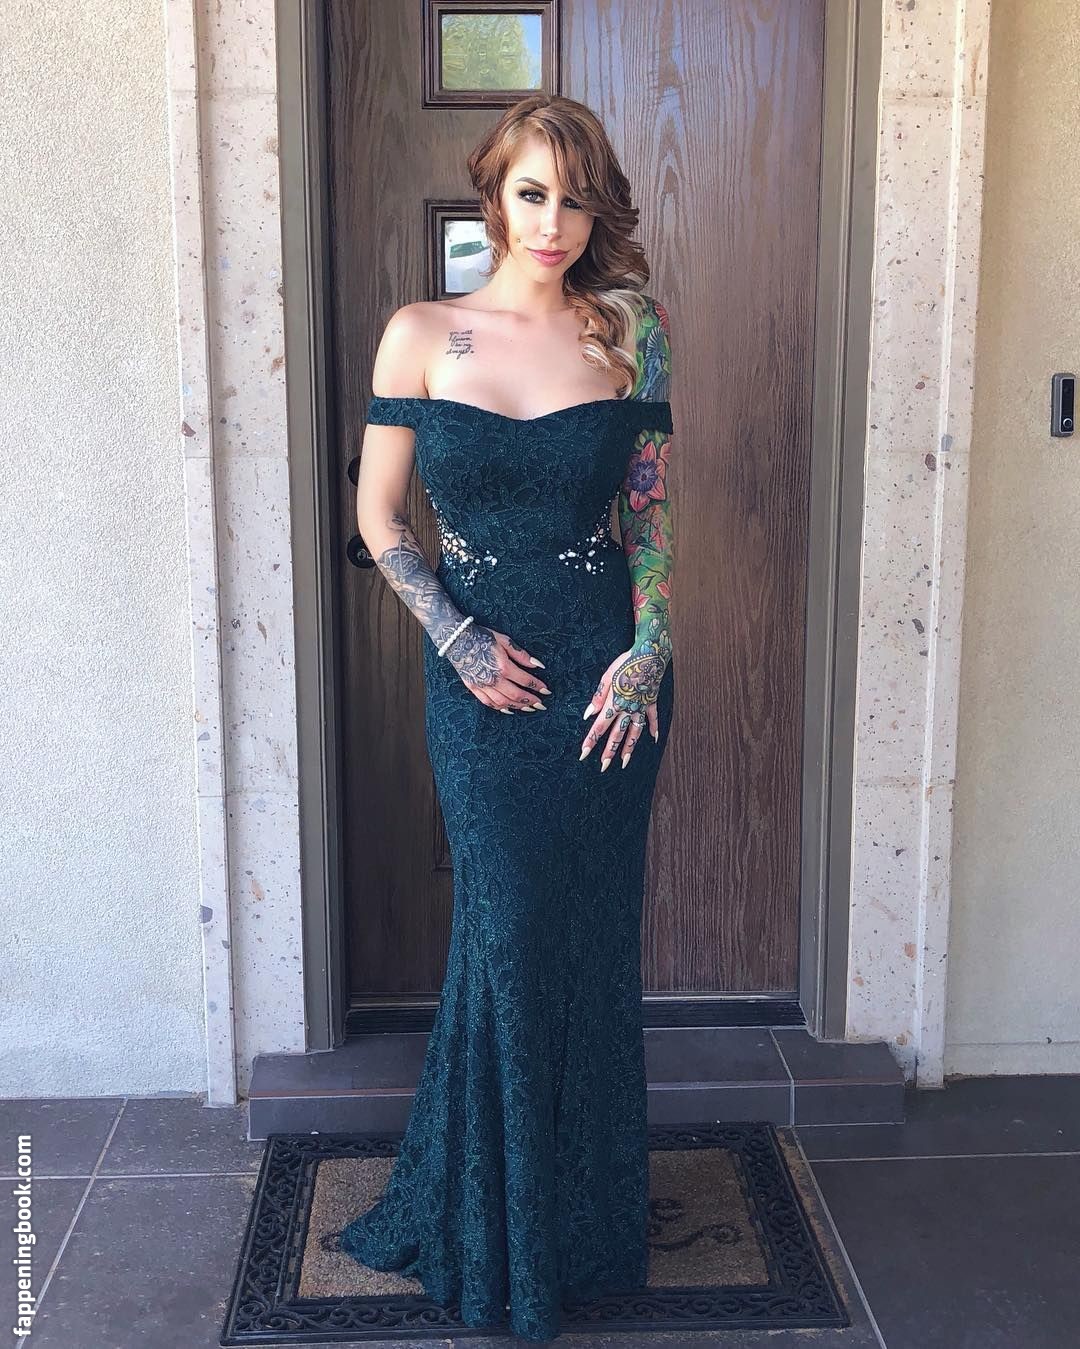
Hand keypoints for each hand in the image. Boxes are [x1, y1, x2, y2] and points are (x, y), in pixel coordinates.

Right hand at [444, 623, 550, 712]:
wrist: (457, 639)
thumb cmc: (482, 637)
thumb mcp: (505, 641)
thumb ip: (521, 655)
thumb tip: (537, 665)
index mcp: (503, 666)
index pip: (526, 681)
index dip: (538, 686)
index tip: (547, 691)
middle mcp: (493, 679)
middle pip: (516, 695)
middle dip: (531, 701)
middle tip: (542, 705)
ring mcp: (482, 686)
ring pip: (504, 702)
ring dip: (518, 707)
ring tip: (529, 708)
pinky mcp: (473, 688)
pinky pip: (488, 703)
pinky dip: (500, 708)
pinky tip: (509, 709)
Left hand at [579, 629, 670, 769]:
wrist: (650, 653)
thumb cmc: (625, 662)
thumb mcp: (607, 676)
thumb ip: (598, 697)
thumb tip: (588, 714)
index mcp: (615, 703)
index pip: (600, 726)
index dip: (591, 741)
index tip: (583, 754)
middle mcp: (628, 708)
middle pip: (617, 734)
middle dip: (609, 752)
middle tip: (603, 767)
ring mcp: (641, 706)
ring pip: (635, 732)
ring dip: (629, 748)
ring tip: (624, 762)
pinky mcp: (651, 701)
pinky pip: (652, 718)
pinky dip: (653, 729)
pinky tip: (653, 740)